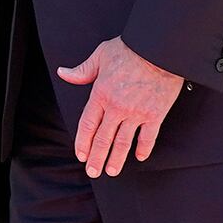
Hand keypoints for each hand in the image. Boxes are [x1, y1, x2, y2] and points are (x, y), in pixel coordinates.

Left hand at [57, 37, 184, 177]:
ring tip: (112, 171)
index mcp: (101, 94)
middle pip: (103, 138)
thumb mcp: (100, 55)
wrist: (159, 50)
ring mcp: (137, 113)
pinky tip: (140, 158)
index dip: (83, 142)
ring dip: (117, 159)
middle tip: (93, 172)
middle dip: (96, 157)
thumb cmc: (129, 49)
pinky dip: (144, 148)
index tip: (80, 155)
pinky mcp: (155, 114)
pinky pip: (148, 137)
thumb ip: (82, 70)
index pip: (87, 124)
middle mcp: (117, 107)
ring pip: (123, 142)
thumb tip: (63, 73)